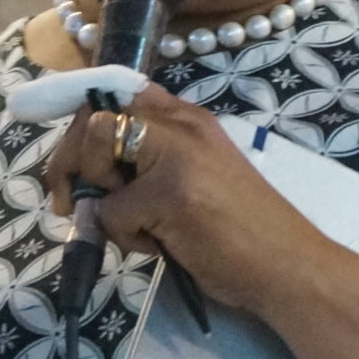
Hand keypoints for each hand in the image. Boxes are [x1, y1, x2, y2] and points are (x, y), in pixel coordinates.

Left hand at [45, 84, 325, 309]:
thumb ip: (149, 160)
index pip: (117, 91)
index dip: (83, 118)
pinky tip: (163, 247)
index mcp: (187, 118)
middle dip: (69, 162)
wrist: (289, 268)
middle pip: (93, 118)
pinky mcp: (169, 193)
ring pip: (95, 158)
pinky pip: (109, 213)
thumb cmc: (243, 231)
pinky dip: (125, 239)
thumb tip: (85, 171)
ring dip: (102, 202)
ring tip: (140, 229)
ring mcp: (176, 155)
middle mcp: (181, 124)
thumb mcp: (196, 176)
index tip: (69, 153)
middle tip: (71, 201)